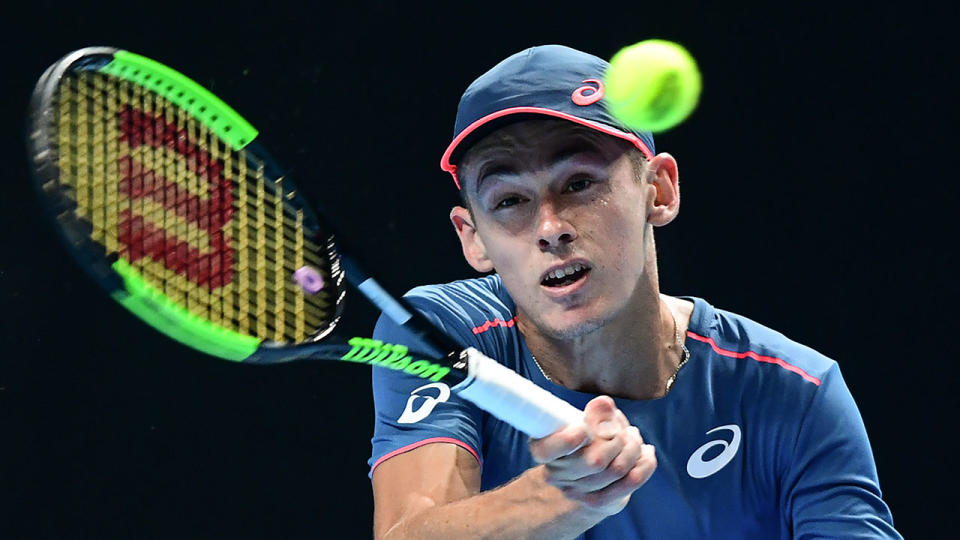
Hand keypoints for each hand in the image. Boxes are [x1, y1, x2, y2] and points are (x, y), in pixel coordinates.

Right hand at [528, 396, 656, 515]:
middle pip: (594, 460)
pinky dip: (645, 463)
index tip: (583, 428)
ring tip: (633, 436)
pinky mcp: (599, 501)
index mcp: (543, 449)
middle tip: (621, 429)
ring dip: (632, 448)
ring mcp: (577, 492)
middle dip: (616, 439)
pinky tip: (646, 451)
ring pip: (616, 470)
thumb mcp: (581, 420)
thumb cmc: (581, 440)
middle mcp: (556, 474)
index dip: (567, 441)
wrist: (582, 476)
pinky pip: (631, 482)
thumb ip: (593, 413)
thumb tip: (604, 404)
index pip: (547, 450)